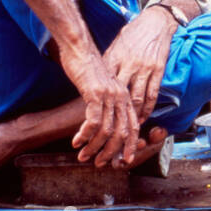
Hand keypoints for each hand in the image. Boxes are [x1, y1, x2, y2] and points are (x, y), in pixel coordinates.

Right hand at [56, 39, 140, 167]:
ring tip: (83, 155)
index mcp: (125, 96)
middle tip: (99, 163)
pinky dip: (85, 134)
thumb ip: (108, 101)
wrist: (79, 47)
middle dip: (112, 152)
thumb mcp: (103, 86)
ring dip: (94, 147)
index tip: (126, 160)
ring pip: (107, 130)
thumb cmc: (88, 67)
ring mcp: (109, 95)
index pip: (133, 126)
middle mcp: (121, 97)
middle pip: (123, 132)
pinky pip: (93, 121)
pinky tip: (76, 141)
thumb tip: (106, 120)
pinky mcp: (95, 93)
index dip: (131, 145)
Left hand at [103, 4, 177, 123]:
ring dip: (132, 116)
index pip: (103, 85)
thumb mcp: (115, 46)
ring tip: (126, 128)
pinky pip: (152, 93)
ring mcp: (143, 68)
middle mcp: (127, 64)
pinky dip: (147, 108)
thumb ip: (108, 63)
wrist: (155, 21)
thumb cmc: (133, 33)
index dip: (98, 103)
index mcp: (113, 59)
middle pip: (118, 95)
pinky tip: (142, 117)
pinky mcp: (157, 69)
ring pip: (136, 98)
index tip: (93, 118)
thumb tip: (98, 79)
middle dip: (114, 113)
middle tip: (108, 130)